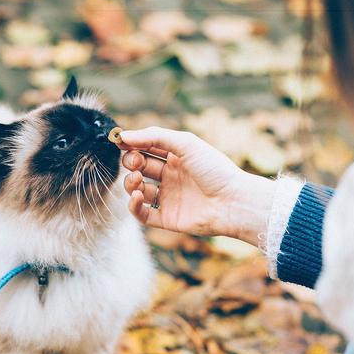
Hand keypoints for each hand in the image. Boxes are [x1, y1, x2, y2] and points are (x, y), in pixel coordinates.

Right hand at [119, 127, 275, 244]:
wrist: (233, 201)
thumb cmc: (214, 169)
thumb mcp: (185, 143)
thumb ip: (154, 137)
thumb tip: (124, 136)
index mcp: (177, 157)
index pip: (147, 148)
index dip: (133, 145)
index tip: (120, 142)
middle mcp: (171, 177)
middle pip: (140, 168)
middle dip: (131, 163)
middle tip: (135, 162)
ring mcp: (169, 198)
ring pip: (138, 190)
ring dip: (131, 183)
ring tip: (138, 180)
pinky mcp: (167, 218)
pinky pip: (143, 214)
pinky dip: (134, 206)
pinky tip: (138, 196)